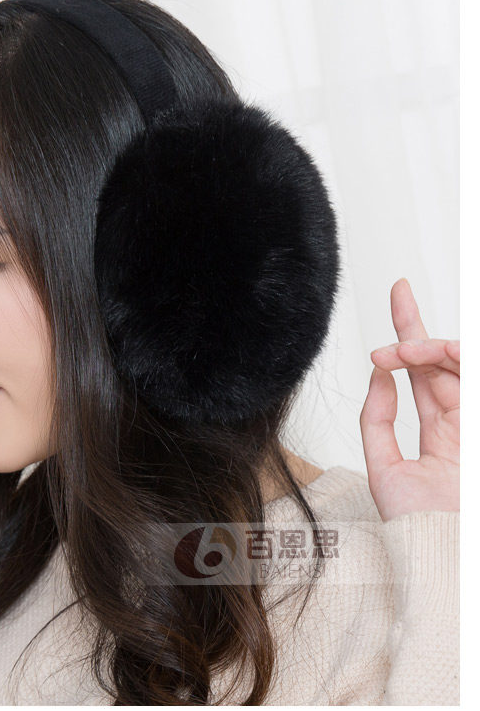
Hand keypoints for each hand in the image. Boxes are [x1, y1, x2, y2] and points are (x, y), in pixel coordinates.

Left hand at [359, 278, 458, 521]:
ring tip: (406, 348)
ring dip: (433, 348)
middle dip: (416, 332)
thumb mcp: (383, 466)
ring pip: (460, 366)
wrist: (441, 556)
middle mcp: (463, 423)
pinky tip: (439, 352)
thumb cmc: (415, 525)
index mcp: (440, 433)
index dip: (410, 332)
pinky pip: (472, 380)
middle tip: (394, 321)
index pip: (421, 373)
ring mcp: (475, 423)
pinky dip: (459, 360)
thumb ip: (378, 417)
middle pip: (441, 362)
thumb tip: (378, 373)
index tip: (398, 291)